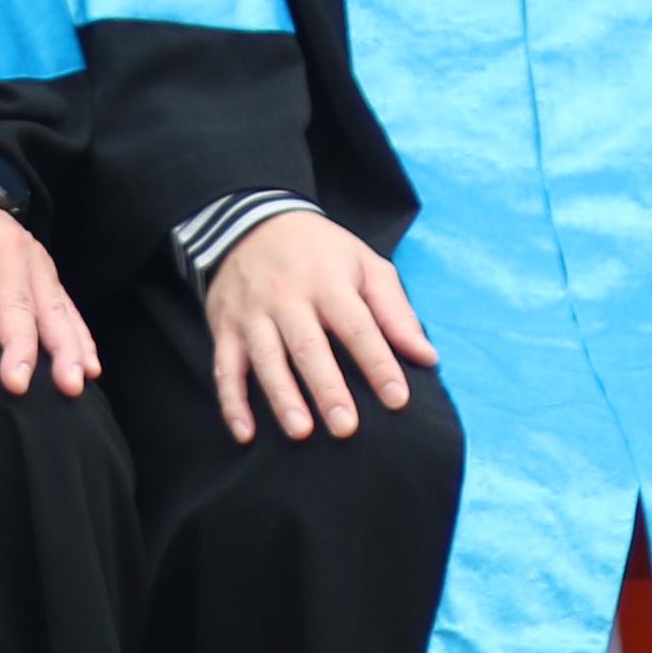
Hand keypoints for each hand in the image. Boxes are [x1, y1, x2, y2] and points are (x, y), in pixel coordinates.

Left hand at [0, 174, 97, 395]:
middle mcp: (7, 246)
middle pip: (16, 302)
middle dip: (20, 347)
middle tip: (17, 386)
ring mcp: (34, 258)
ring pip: (52, 307)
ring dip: (64, 348)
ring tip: (71, 384)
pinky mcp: (47, 271)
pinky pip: (67, 306)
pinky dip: (81, 337)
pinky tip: (90, 368)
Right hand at [202, 213, 438, 443]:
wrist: (252, 219)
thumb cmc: (321, 252)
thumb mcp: (365, 264)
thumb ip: (396, 312)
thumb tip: (426, 357)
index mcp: (328, 282)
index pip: (357, 327)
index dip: (378, 363)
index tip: (397, 399)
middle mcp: (287, 298)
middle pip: (308, 347)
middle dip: (327, 388)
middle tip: (346, 427)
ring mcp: (252, 314)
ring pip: (266, 359)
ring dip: (282, 397)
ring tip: (301, 432)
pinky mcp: (225, 327)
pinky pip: (224, 368)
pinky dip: (232, 402)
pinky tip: (245, 434)